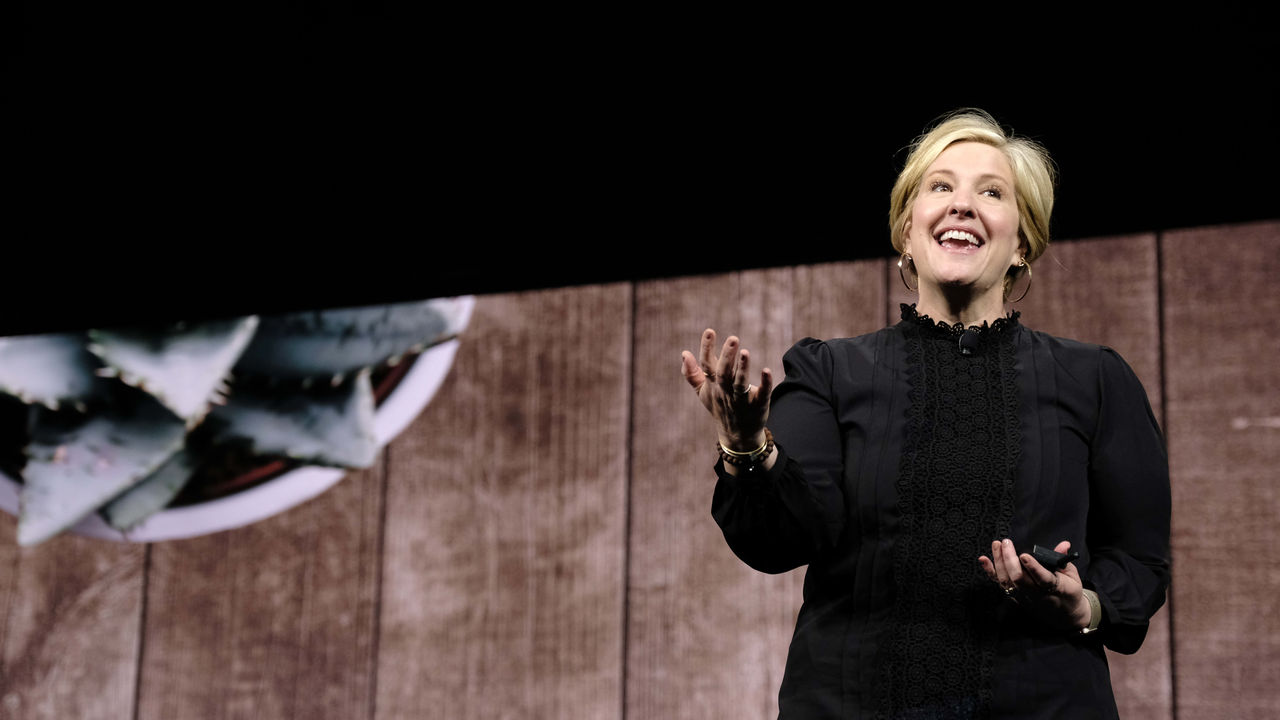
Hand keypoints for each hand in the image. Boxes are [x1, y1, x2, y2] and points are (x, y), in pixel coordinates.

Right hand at [680, 328, 773, 450]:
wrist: (737, 436)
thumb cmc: (720, 408)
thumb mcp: (704, 392)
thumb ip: (692, 374)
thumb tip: (684, 353)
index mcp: (713, 386)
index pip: (707, 366)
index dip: (707, 348)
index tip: (710, 331)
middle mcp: (725, 392)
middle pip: (724, 373)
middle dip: (727, 356)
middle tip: (733, 338)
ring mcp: (741, 400)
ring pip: (740, 384)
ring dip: (742, 369)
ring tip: (745, 352)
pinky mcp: (758, 406)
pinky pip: (762, 394)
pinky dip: (765, 384)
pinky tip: (766, 371)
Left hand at [979, 539, 1091, 630]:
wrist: (1063, 614)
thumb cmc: (1068, 591)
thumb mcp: (1072, 576)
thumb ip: (1063, 559)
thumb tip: (1064, 544)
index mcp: (1055, 587)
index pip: (1043, 579)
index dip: (1033, 567)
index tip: (1024, 555)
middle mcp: (1037, 593)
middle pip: (1019, 578)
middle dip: (1010, 559)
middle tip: (1007, 542)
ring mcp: (1024, 596)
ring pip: (1007, 580)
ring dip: (999, 561)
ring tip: (997, 544)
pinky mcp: (1015, 596)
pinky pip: (1000, 583)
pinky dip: (990, 571)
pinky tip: (983, 559)